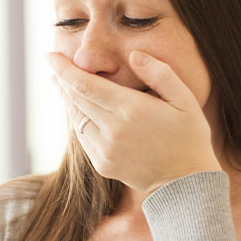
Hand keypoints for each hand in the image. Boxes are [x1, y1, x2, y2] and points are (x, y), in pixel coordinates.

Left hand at [48, 50, 221, 194]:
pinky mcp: (102, 164)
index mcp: (131, 109)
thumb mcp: (185, 100)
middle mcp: (112, 130)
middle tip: (55, 65)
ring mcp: (105, 150)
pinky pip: (82, 137)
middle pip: (76, 99)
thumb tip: (134, 55)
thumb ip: (160, 73)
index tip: (51, 56)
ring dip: (67, 100)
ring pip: (76, 118)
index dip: (64, 69)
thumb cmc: (189, 137)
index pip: (85, 84)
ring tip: (61, 85)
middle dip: (62, 80)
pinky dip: (78, 120)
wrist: (186, 185)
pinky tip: (79, 110)